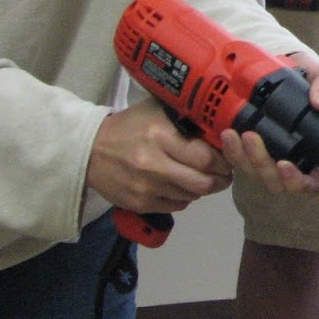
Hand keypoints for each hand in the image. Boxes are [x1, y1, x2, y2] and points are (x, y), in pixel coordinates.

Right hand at [88, 97, 234, 214]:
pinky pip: (176, 205)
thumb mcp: (157, 112)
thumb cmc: (130, 127)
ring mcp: (145, 187)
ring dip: (202, 188)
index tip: (229, 158)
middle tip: (225, 174)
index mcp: (160, 136)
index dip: (224, 161)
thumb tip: (221, 127)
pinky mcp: (139, 204)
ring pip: (192, 195)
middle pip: (203, 182)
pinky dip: (185, 197)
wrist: (89, 151)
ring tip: (203, 177)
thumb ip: (187, 118)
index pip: (206, 157)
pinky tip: (180, 185)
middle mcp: (153, 164)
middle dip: (220, 180)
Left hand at [217, 51, 318, 195]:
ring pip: (255, 175)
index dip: (296, 180)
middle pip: (276, 182)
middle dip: (261, 163)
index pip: (310, 183)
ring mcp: (270, 161)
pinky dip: (232, 153)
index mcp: (317, 155)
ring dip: (243, 158)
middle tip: (252, 137)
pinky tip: (227, 135)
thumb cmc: (308, 82)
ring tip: (233, 134)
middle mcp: (294, 164)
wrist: (286, 73)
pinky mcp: (250, 154)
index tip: (285, 164)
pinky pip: (240, 164)